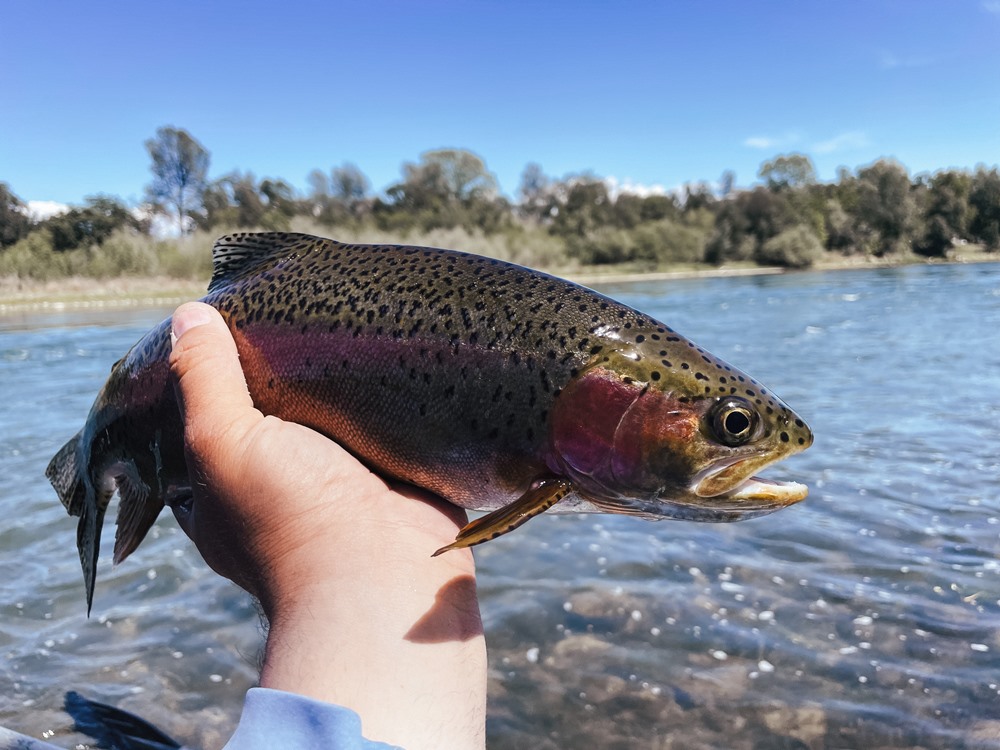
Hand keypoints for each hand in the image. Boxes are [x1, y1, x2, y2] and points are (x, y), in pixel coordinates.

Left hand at [168, 301, 485, 749]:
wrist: (386, 572)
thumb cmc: (290, 516)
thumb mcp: (224, 440)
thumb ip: (204, 378)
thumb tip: (188, 315)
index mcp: (220, 495)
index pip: (199, 429)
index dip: (205, 382)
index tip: (220, 330)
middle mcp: (276, 492)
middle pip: (268, 418)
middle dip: (276, 376)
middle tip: (285, 316)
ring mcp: (335, 486)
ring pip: (327, 421)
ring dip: (334, 385)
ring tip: (335, 322)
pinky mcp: (387, 478)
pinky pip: (381, 427)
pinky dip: (381, 399)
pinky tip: (381, 354)